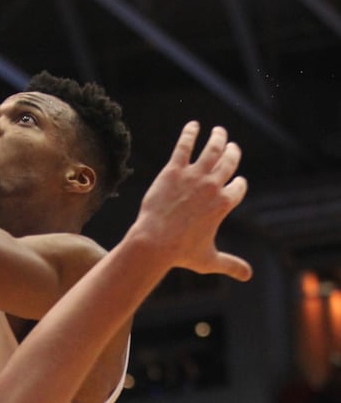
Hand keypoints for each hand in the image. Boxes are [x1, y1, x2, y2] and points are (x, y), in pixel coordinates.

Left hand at [136, 121, 250, 280]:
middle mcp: (212, 186)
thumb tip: (248, 276)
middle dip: (232, 153)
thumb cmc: (180, 253)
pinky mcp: (173, 170)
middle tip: (231, 146)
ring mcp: (193, 176)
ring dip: (218, 138)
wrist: (154, 242)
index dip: (238, 183)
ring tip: (218, 131)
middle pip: (229, 161)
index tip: (236, 182)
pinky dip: (190, 134)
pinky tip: (193, 126)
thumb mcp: (209, 260)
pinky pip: (184, 146)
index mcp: (224, 204)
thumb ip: (230, 264)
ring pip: (211, 149)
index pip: (239, 186)